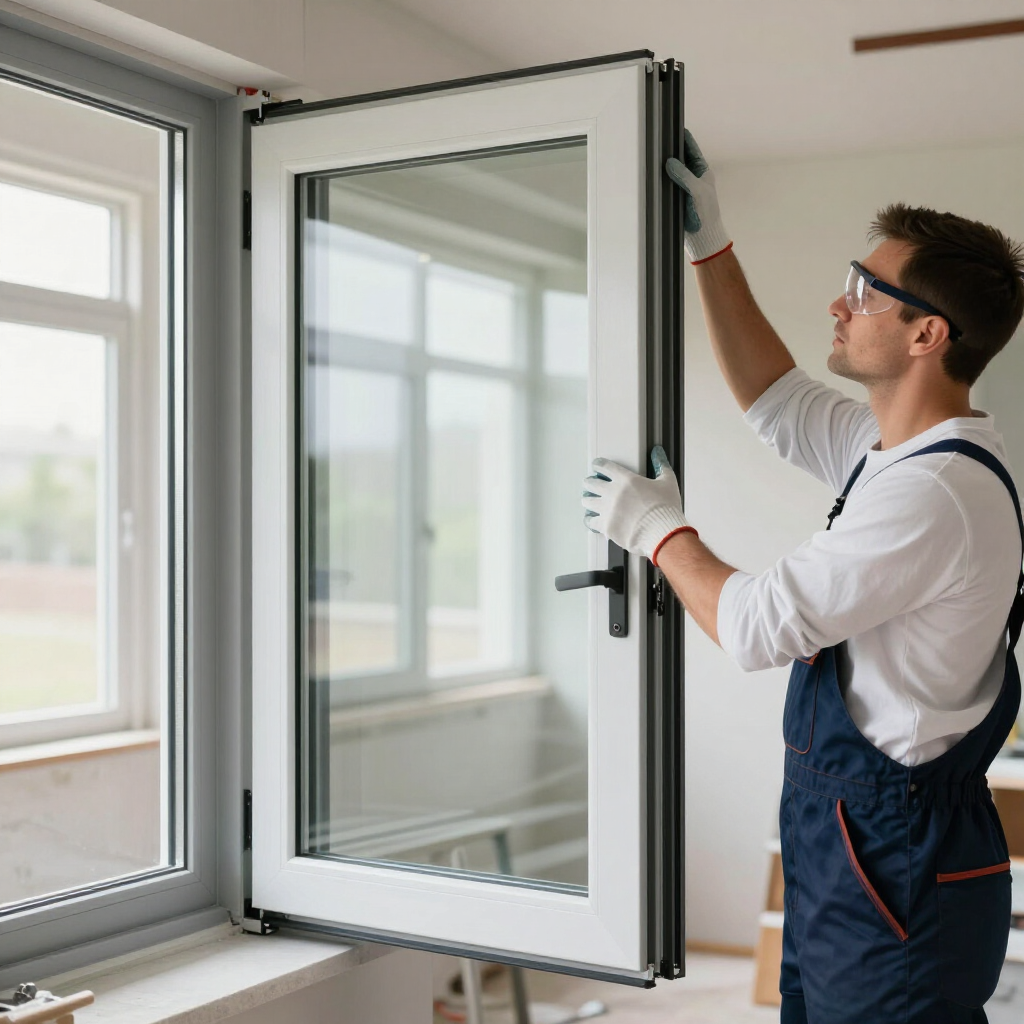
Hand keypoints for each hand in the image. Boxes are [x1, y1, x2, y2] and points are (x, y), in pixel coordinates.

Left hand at [581, 445, 693, 563]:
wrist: (662, 532)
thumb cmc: (666, 509)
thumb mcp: (667, 483)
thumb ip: (661, 465)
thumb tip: (657, 453)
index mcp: (626, 479)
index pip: (605, 466)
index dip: (598, 465)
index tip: (596, 465)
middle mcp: (613, 493)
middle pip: (591, 483)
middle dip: (590, 482)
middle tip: (589, 483)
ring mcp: (607, 510)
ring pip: (587, 501)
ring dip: (588, 499)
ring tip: (588, 500)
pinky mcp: (606, 526)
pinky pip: (590, 521)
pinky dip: (589, 519)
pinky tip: (590, 519)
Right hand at [665, 130, 731, 264]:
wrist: (702, 238)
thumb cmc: (705, 214)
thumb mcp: (696, 191)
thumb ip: (683, 175)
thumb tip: (670, 162)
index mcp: (702, 172)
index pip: (692, 150)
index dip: (683, 138)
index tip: (674, 127)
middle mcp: (693, 178)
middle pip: (680, 159)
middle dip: (670, 151)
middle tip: (658, 140)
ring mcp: (684, 188)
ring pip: (671, 173)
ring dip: (663, 167)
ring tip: (652, 155)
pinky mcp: (675, 199)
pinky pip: (666, 186)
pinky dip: (660, 181)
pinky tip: (651, 176)